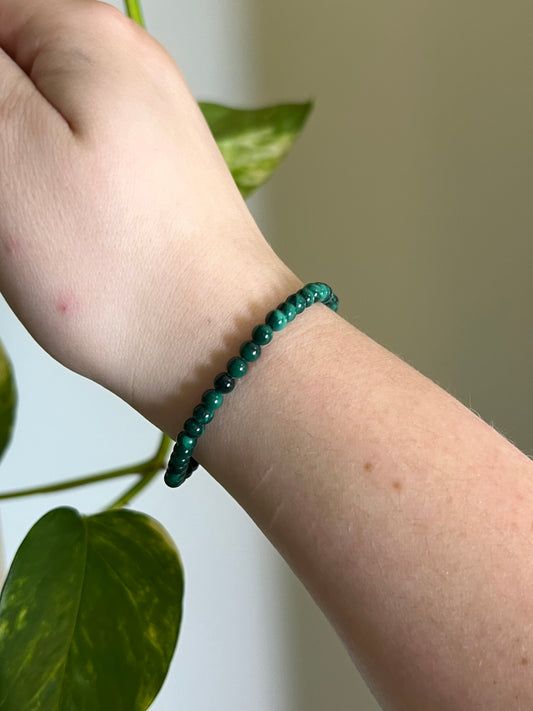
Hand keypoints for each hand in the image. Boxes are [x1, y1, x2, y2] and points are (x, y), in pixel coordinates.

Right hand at [0, 0, 298, 431]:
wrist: (215, 346)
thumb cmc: (120, 269)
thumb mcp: (7, 151)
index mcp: (84, 34)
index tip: (3, 171)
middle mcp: (126, 67)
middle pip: (9, 80)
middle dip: (0, 144)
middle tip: (16, 208)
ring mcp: (143, 125)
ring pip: (33, 130)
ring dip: (16, 180)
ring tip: (37, 234)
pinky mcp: (147, 178)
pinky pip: (66, 167)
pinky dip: (45, 201)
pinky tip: (61, 243)